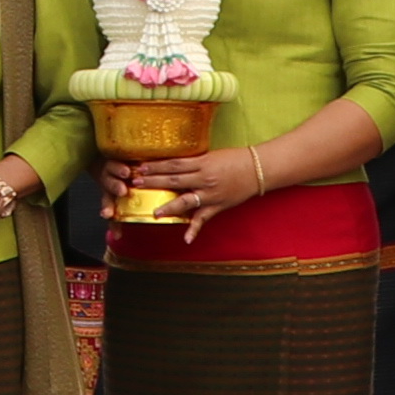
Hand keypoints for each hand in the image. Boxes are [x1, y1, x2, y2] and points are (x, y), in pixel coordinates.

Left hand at [148, 146, 281, 233]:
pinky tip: (186, 239)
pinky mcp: (218, 206)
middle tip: (136, 184)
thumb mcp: (211, 155)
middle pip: (175, 181)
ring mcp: (211, 194)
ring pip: (186, 201)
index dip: (156, 166)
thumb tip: (172, 164)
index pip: (174, 164)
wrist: (258, 169)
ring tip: (154, 213)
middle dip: (154, 182)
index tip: (140, 166)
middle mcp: (204, 179)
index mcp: (202, 163)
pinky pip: (204, 219)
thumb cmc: (234, 159)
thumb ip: (193, 162)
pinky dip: (195, 229)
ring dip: (169, 207)